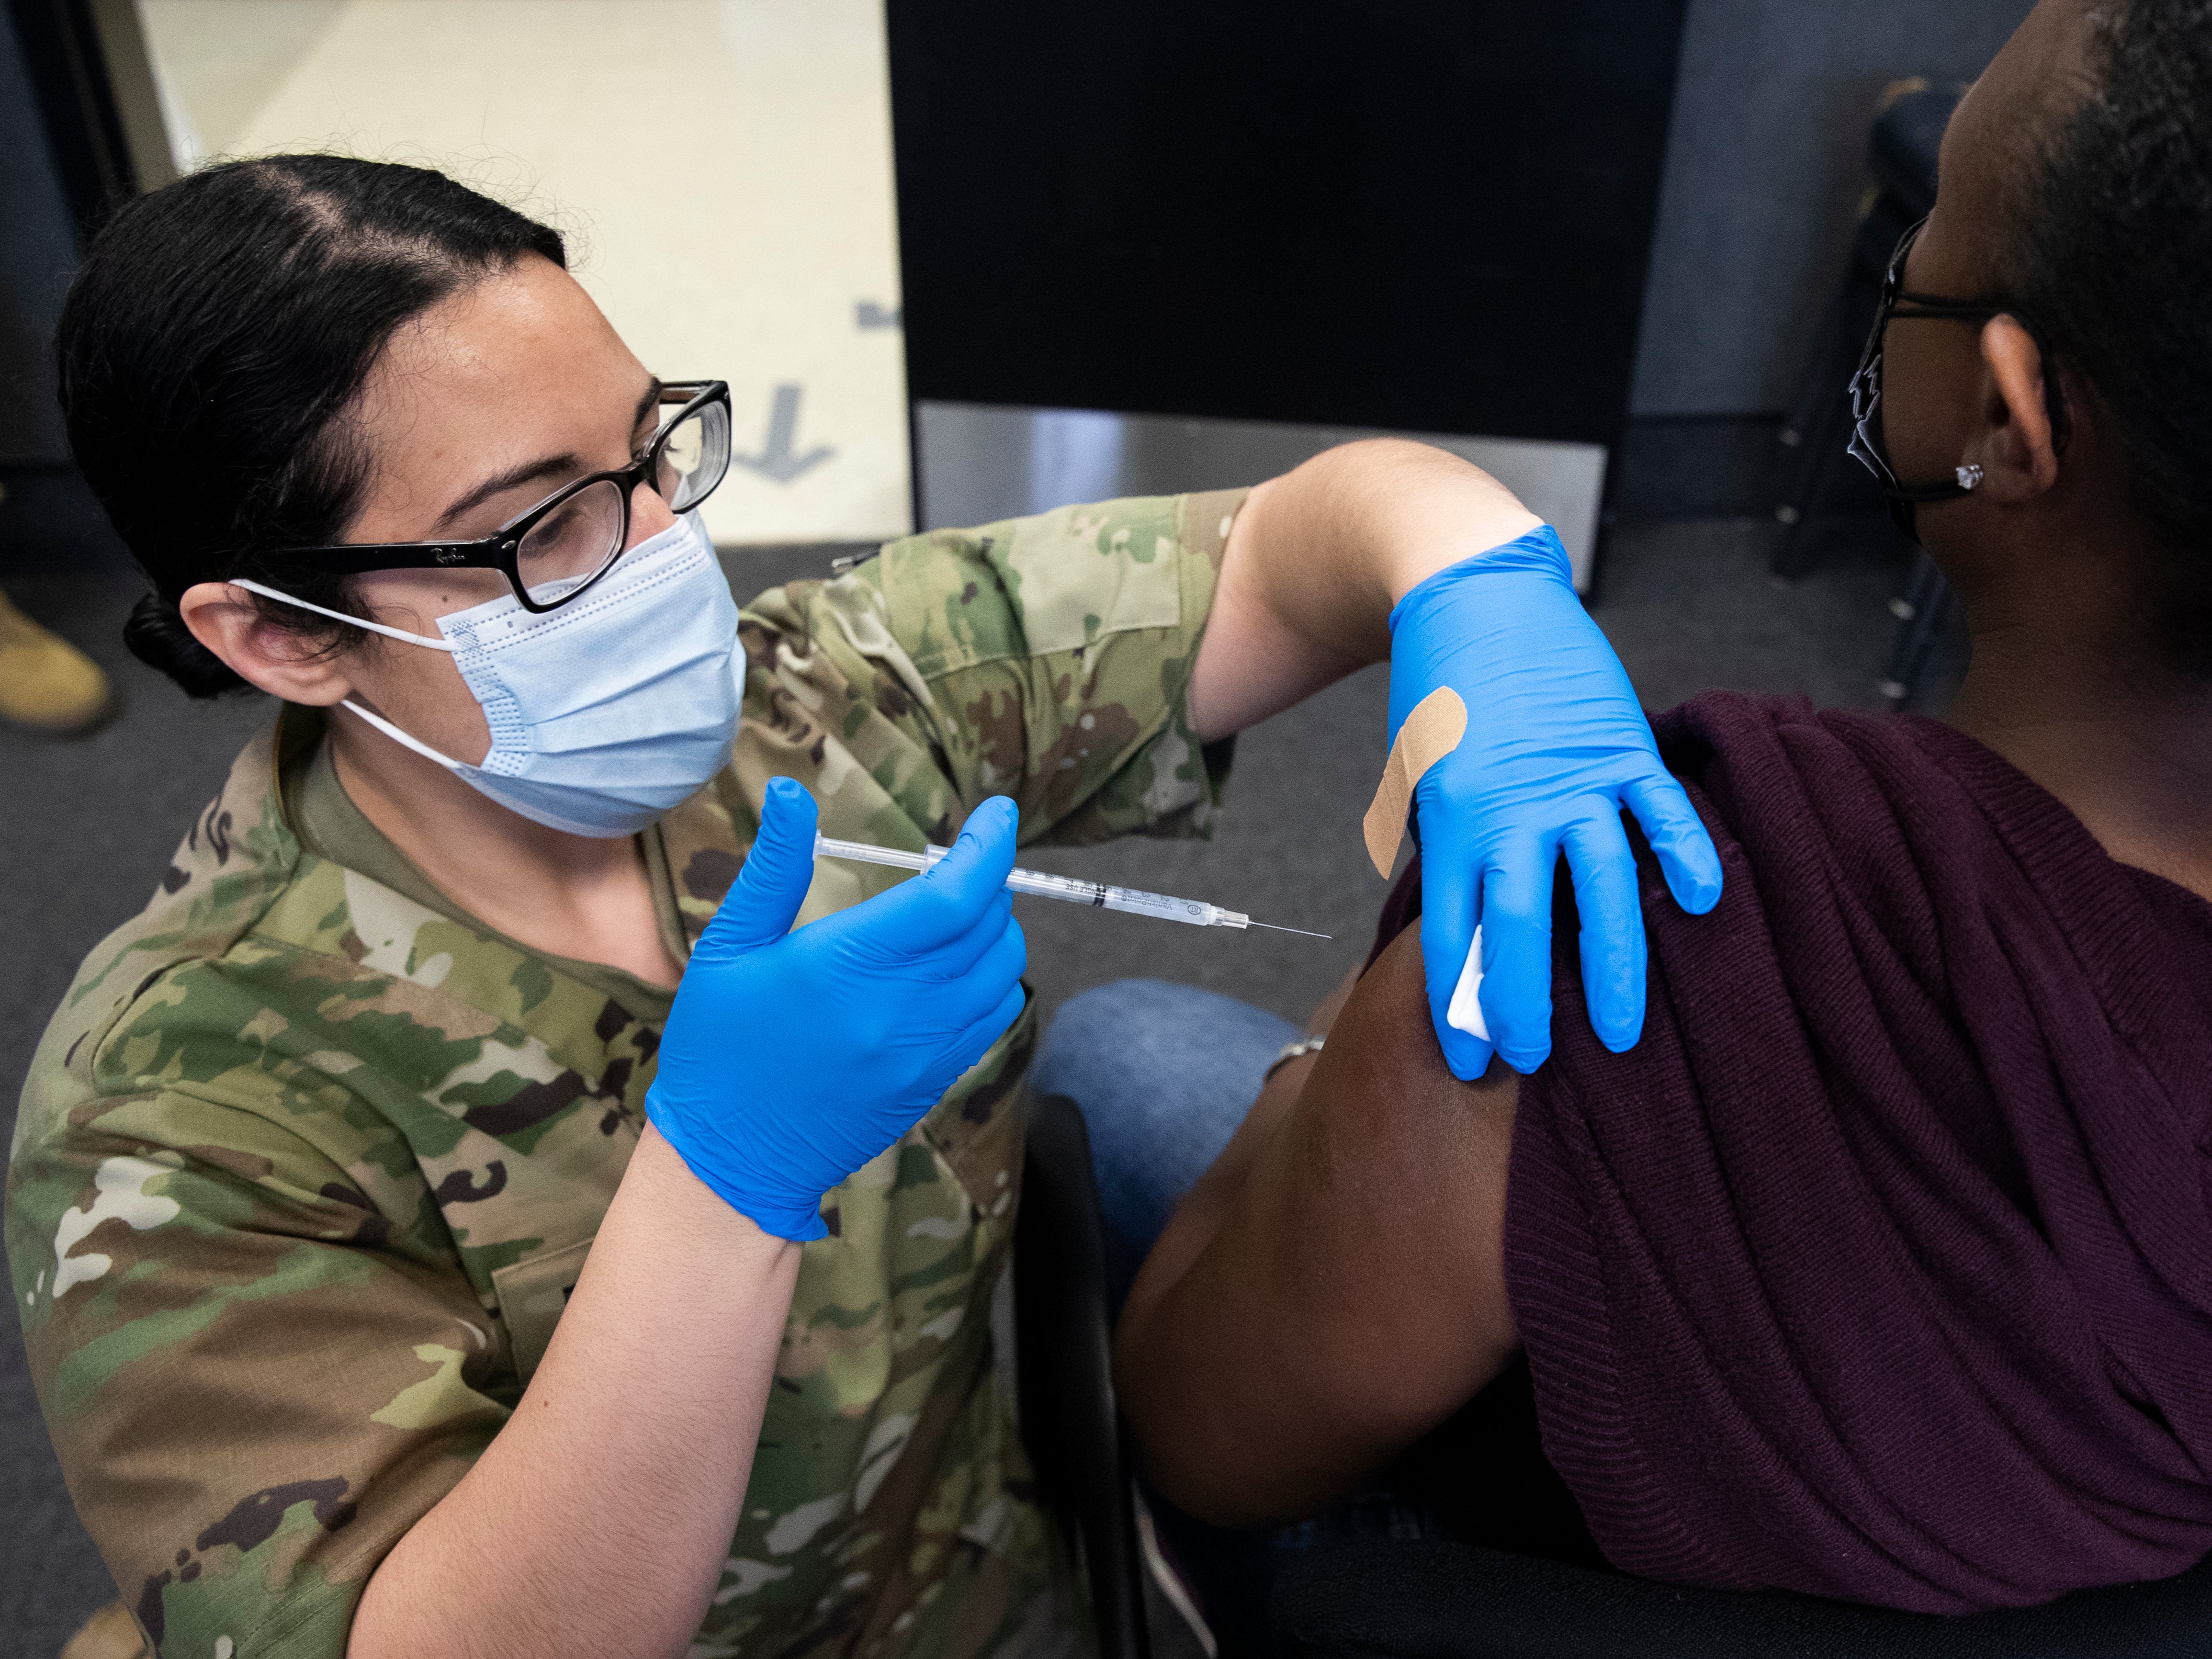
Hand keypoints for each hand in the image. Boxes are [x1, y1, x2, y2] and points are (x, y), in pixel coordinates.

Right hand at [645, 779, 1027, 1238]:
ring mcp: (926, 1050)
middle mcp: (902, 1007)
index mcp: (850, 964)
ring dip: (993, 929)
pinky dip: (993, 979)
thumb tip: (791, 793)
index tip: (998, 813)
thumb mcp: (727, 947)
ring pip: (1003, 970)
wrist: (732, 1158)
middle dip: (985, 880)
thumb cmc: (720, 1046)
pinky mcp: (935, 1080)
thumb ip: (772, 868)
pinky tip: (956, 969)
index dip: (989, 845)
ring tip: (954, 914)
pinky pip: (995, 1017)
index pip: (956, 894)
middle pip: (989, 925)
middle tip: (953, 865)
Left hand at [1388, 527, 1721, 1078]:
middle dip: (1527, 1003)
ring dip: (1613, 966)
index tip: (1467, 1060)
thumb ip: (1444, 847)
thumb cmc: (1441, 692)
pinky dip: (1686, 857)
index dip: (1459, 1003)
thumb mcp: (1420, 777)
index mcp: (1452, 820)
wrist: (1471, 591)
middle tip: (1536, 1060)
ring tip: (1623, 1032)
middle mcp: (1513, 808)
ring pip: (1601, 888)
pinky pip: (1662, 813)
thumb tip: (1464, 928)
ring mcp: (1575, 779)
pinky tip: (1705, 906)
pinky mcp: (1623, 747)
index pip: (1453, 933)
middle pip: (1522, 927)